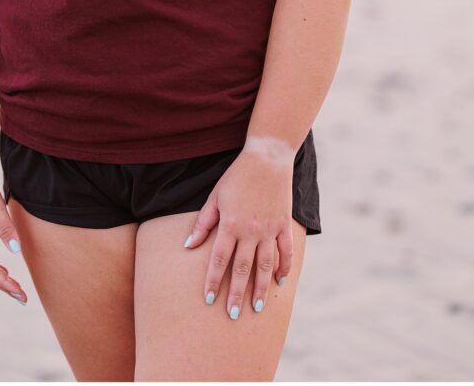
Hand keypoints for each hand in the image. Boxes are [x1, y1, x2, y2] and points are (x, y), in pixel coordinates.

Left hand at [182, 146, 294, 318]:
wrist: (267, 158)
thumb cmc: (236, 176)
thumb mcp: (215, 196)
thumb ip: (203, 223)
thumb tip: (188, 246)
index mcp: (230, 224)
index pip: (219, 260)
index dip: (213, 281)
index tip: (209, 300)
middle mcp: (250, 231)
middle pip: (242, 269)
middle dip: (237, 294)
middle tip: (233, 315)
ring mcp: (269, 229)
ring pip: (265, 266)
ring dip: (261, 288)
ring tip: (257, 308)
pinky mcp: (283, 224)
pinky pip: (285, 251)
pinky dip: (284, 267)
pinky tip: (280, 282)